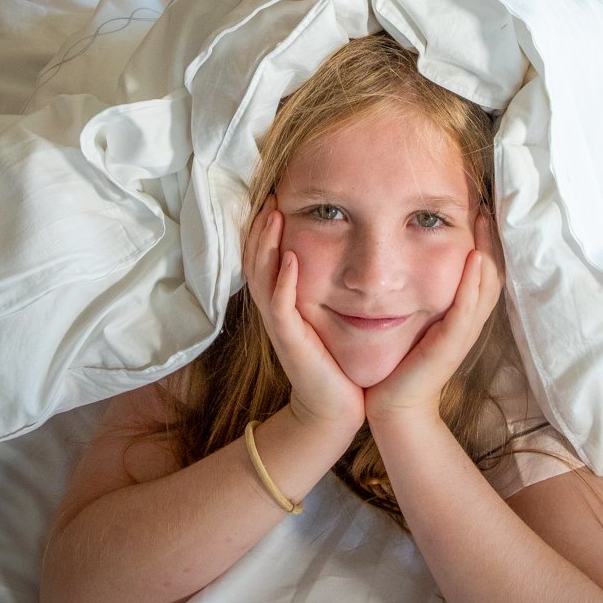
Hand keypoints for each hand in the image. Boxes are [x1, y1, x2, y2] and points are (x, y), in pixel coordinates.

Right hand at [243, 198, 365, 434]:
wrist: (336, 407)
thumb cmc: (336, 359)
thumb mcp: (329, 313)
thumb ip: (327, 284)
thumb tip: (347, 247)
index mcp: (283, 300)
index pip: (264, 256)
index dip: (264, 227)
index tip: (276, 195)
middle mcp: (276, 309)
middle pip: (255, 260)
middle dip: (260, 226)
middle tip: (270, 195)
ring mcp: (280, 325)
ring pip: (261, 276)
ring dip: (266, 244)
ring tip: (273, 214)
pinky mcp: (290, 342)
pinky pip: (280, 306)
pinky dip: (283, 281)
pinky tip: (291, 257)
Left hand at [364, 212, 501, 426]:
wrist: (391, 406)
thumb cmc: (397, 361)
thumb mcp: (411, 318)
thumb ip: (416, 292)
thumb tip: (407, 254)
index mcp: (460, 313)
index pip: (481, 270)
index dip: (485, 239)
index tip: (479, 206)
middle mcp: (466, 321)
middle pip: (491, 273)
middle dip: (491, 238)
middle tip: (488, 205)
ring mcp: (461, 334)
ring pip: (486, 287)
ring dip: (488, 252)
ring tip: (485, 221)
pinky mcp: (449, 347)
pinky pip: (466, 311)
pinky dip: (472, 284)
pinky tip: (474, 259)